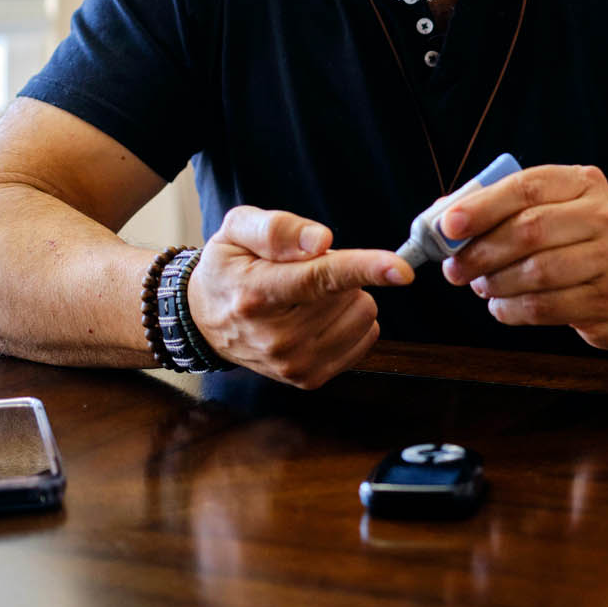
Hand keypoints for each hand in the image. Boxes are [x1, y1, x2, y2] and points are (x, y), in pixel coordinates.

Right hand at [186, 207, 412, 388]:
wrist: (205, 321)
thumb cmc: (228, 268)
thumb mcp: (236, 230)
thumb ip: (277, 228)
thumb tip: (322, 241)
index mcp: (258, 293)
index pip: (319, 279)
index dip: (365, 269)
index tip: (402, 270)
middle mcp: (277, 336)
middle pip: (350, 293)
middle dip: (336, 273)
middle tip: (299, 274)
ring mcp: (294, 363)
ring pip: (363, 314)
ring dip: (344, 298)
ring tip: (305, 298)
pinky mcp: (310, 378)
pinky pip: (365, 337)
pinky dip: (348, 320)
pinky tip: (315, 318)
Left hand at [440, 165, 607, 351]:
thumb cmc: (584, 247)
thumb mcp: (557, 215)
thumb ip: (503, 211)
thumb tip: (441, 219)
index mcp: (584, 184)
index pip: (527, 187)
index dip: (482, 206)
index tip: (448, 225)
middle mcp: (603, 217)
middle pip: (528, 231)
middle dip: (480, 252)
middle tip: (454, 269)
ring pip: (534, 273)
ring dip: (494, 284)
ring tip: (482, 287)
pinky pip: (543, 307)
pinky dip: (510, 310)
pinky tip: (502, 307)